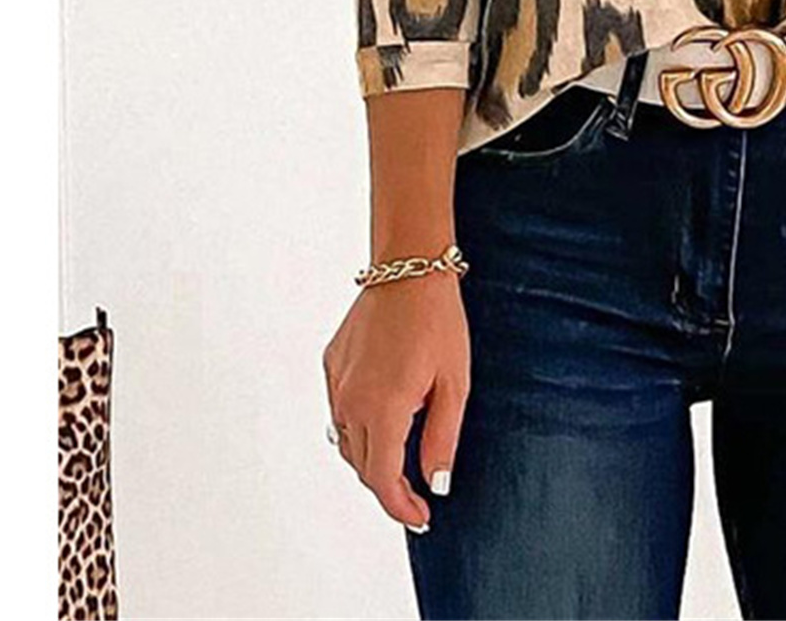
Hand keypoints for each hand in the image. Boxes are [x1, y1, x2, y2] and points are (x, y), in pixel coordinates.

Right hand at [322, 272, 469, 532]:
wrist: (409, 268)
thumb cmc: (438, 320)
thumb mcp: (454, 383)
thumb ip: (442, 439)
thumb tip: (435, 484)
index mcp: (382, 408)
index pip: (381, 479)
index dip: (400, 506)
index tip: (420, 518)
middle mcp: (350, 400)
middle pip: (362, 464)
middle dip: (388, 485)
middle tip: (417, 492)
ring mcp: (336, 382)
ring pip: (346, 440)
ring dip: (370, 456)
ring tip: (401, 457)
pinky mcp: (331, 364)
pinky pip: (339, 409)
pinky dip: (358, 424)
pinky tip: (385, 413)